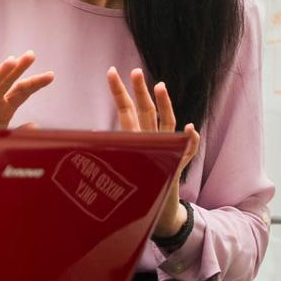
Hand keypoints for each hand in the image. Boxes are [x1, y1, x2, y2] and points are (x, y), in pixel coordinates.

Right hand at [0, 51, 54, 170]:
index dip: (35, 83)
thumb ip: (18, 133)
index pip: (21, 92)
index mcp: (3, 109)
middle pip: (6, 83)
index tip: (51, 75)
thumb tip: (36, 126)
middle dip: (19, 69)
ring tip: (11, 62)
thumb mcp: (1, 139)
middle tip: (30, 55)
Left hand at [105, 67, 200, 237]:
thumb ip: (107, 151)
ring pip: (166, 124)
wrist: (159, 209)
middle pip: (147, 110)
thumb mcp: (116, 167)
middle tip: (135, 71)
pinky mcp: (177, 163)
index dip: (119, 92)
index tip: (111, 71)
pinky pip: (185, 151)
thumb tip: (90, 137)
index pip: (127, 109)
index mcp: (135, 137)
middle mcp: (152, 138)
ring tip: (159, 87)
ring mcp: (166, 149)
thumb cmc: (134, 186)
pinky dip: (189, 140)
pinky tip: (190, 129)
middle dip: (141, 90)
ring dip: (164, 105)